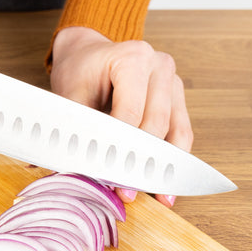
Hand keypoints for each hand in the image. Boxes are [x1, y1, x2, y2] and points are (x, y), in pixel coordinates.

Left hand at [50, 26, 192, 206]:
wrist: (89, 55)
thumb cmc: (80, 71)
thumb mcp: (69, 96)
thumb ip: (76, 129)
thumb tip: (74, 166)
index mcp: (132, 57)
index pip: (130, 114)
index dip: (119, 148)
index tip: (109, 175)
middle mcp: (159, 65)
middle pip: (155, 125)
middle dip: (138, 161)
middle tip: (124, 190)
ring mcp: (173, 81)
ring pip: (175, 133)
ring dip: (161, 166)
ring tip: (152, 195)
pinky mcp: (178, 97)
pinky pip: (182, 133)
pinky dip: (173, 159)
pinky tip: (165, 185)